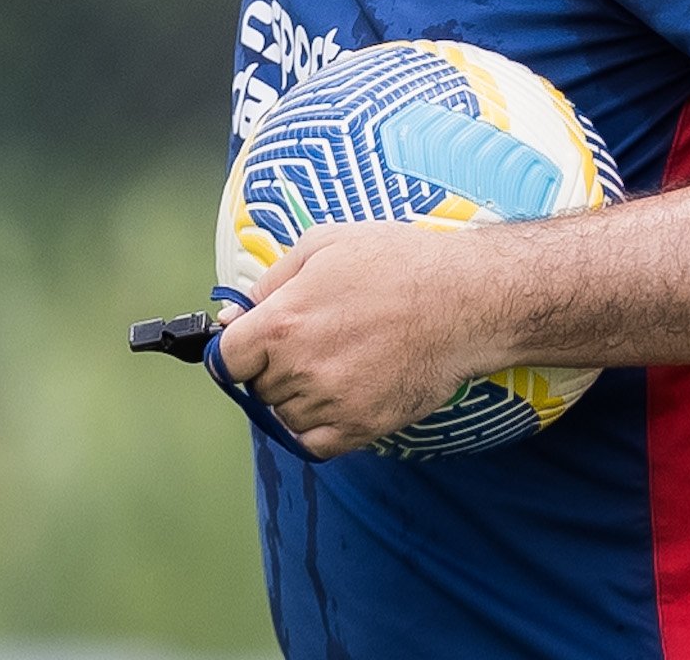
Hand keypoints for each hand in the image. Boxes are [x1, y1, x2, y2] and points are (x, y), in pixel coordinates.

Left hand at [214, 222, 509, 458]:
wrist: (462, 300)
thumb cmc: (394, 262)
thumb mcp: (322, 246)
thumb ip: (269, 283)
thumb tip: (231, 317)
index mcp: (283, 322)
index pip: (227, 358)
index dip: (235, 349)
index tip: (249, 343)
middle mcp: (301, 368)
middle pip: (258, 386)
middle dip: (271, 365)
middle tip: (309, 338)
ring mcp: (333, 403)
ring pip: (285, 415)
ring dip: (295, 394)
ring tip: (332, 359)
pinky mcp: (363, 427)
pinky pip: (314, 444)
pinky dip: (314, 426)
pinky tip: (335, 395)